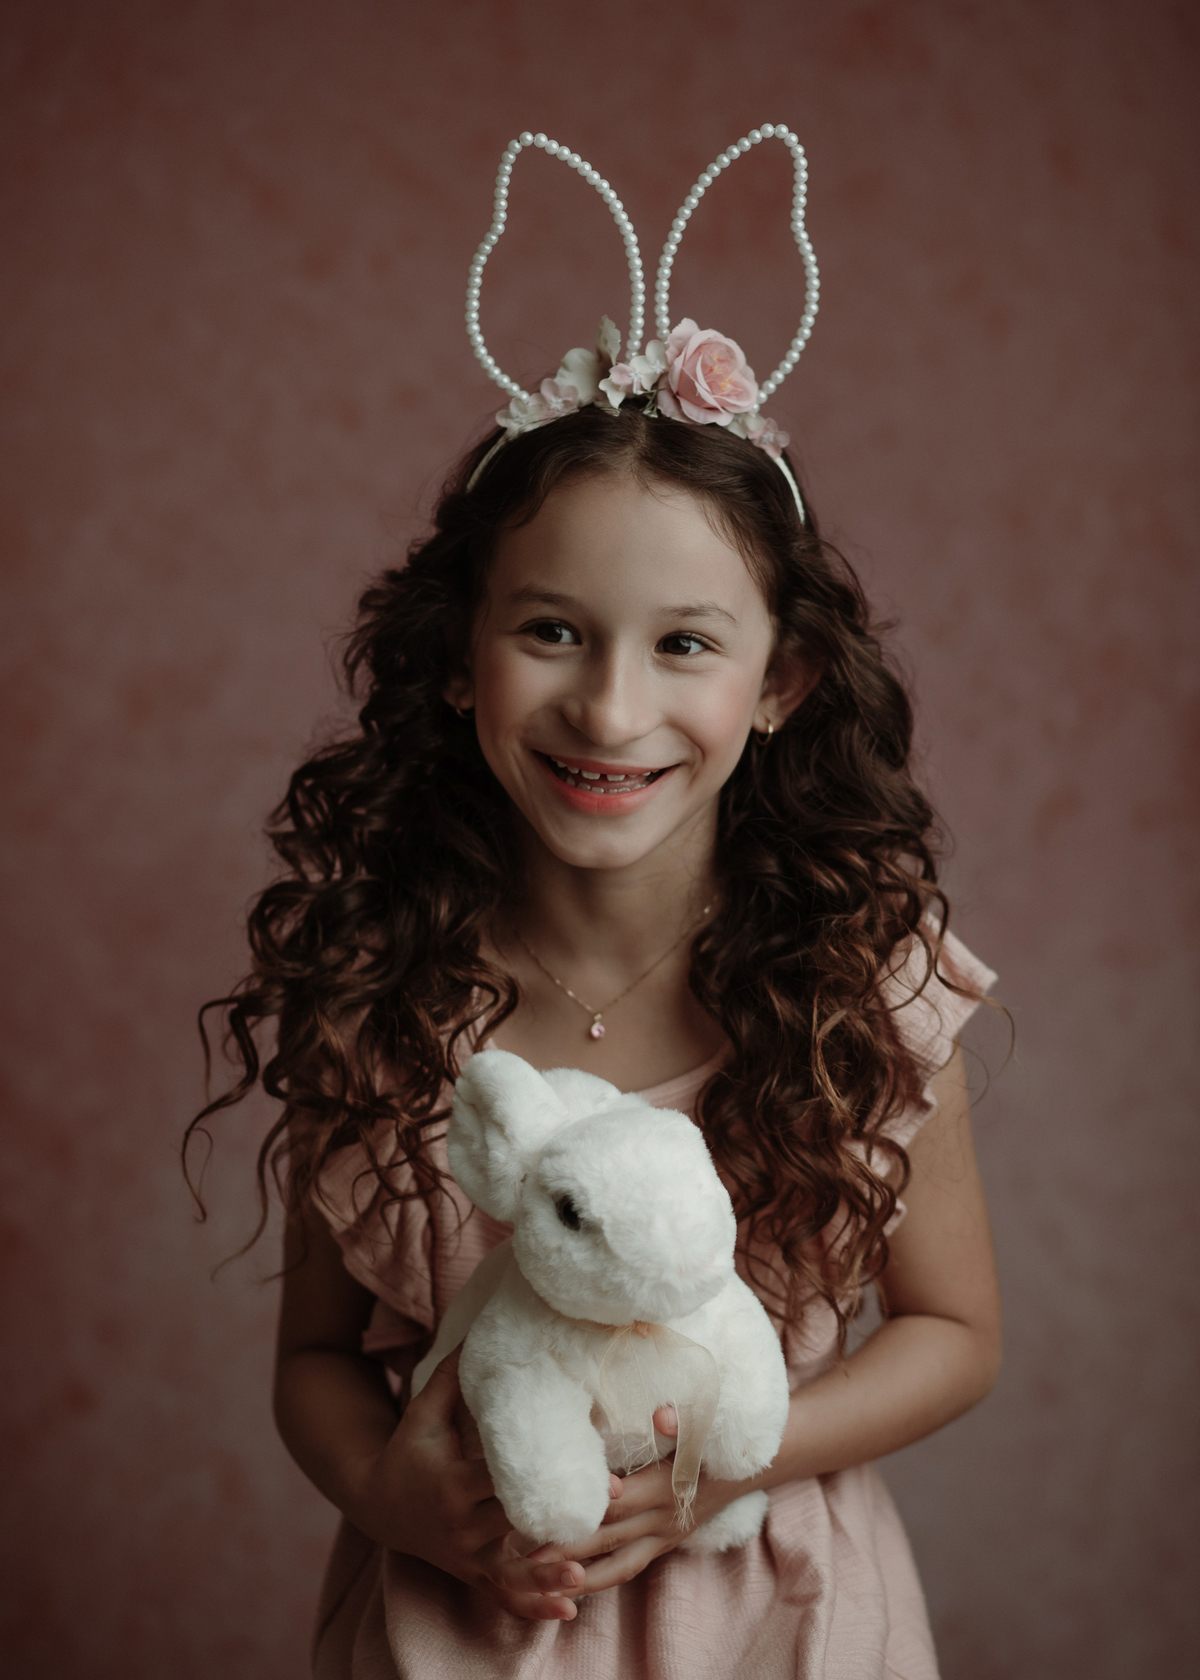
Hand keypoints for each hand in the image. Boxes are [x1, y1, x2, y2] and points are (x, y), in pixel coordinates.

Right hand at [349, 1351, 618, 1620]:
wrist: (379, 1503)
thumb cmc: (409, 1449)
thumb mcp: (423, 1413)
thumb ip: (450, 1376)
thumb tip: (480, 1328)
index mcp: (452, 1484)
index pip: (499, 1480)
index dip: (539, 1474)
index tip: (578, 1464)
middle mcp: (461, 1525)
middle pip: (516, 1524)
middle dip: (560, 1517)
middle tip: (611, 1502)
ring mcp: (468, 1555)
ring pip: (512, 1571)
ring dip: (547, 1575)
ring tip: (583, 1576)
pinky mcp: (473, 1573)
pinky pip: (505, 1595)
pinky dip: (533, 1605)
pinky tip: (568, 1607)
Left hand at [527, 1407, 750, 1595]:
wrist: (747, 1468)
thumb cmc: (715, 1439)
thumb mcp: (704, 1423)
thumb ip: (681, 1421)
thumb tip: (662, 1415)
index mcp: (665, 1487)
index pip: (618, 1503)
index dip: (586, 1509)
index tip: (549, 1513)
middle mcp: (661, 1519)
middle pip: (608, 1537)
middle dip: (567, 1549)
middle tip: (525, 1557)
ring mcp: (663, 1538)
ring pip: (617, 1564)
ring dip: (579, 1575)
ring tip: (541, 1580)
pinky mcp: (663, 1545)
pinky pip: (628, 1568)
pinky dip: (601, 1579)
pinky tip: (572, 1586)